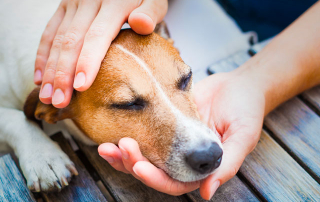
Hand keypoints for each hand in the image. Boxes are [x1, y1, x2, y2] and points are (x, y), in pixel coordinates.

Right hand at [35, 0, 167, 107]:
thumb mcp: (154, 1)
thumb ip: (150, 12)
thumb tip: (140, 23)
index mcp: (114, 2)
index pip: (97, 35)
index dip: (87, 62)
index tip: (81, 87)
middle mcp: (89, 1)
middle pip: (72, 41)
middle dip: (64, 74)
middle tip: (60, 101)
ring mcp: (73, 3)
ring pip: (57, 40)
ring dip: (51, 70)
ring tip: (48, 96)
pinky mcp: (64, 7)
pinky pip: (49, 32)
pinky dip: (43, 56)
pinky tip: (41, 78)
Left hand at [98, 70, 264, 199]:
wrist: (238, 85)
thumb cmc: (246, 110)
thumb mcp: (243, 137)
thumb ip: (227, 165)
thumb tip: (207, 193)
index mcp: (201, 167)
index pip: (174, 182)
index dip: (155, 178)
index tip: (139, 166)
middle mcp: (183, 159)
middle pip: (153, 171)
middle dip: (133, 164)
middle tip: (118, 148)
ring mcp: (172, 141)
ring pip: (144, 156)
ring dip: (123, 154)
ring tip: (106, 146)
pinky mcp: (164, 123)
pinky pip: (144, 133)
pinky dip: (128, 135)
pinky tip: (113, 134)